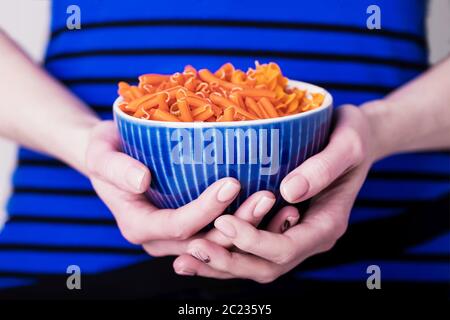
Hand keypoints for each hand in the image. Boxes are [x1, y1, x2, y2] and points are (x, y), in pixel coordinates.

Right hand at [85, 121, 277, 254]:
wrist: (113, 157)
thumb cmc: (106, 151)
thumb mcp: (100, 153)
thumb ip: (115, 168)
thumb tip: (141, 180)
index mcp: (137, 226)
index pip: (178, 226)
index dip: (206, 209)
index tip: (232, 182)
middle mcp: (159, 240)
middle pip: (204, 241)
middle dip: (237, 223)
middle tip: (266, 197)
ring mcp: (177, 238)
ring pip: (217, 243)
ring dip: (247, 228)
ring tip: (273, 203)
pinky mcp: (191, 228)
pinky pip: (221, 235)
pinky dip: (245, 226)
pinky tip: (270, 210)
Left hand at [174, 105, 375, 281]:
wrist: (356, 139)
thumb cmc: (353, 137)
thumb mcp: (347, 144)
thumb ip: (324, 168)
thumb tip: (289, 192)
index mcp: (326, 225)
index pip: (286, 248)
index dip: (253, 241)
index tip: (222, 221)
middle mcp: (308, 237)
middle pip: (266, 266)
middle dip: (228, 261)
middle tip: (191, 248)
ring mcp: (293, 234)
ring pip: (255, 264)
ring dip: (220, 263)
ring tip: (183, 257)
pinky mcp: (279, 225)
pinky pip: (251, 248)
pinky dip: (225, 250)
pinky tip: (196, 244)